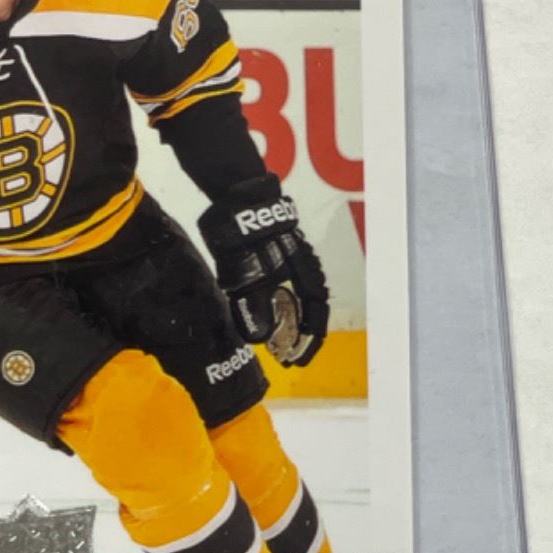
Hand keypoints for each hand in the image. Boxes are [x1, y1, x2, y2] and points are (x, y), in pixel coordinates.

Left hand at [199, 177, 328, 367]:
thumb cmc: (242, 232)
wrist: (236, 193)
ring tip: (280, 342)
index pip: (316, 310)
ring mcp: (291, 257)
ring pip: (299, 295)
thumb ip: (252, 303)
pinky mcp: (276, 252)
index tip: (299, 359)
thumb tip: (260, 337)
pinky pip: (284, 284)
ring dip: (293, 322)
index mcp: (302, 270)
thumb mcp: (242, 272)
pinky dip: (281, 305)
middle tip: (290, 357)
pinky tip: (269, 314)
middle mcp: (302, 265)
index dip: (311, 338)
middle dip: (303, 335)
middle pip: (311, 306)